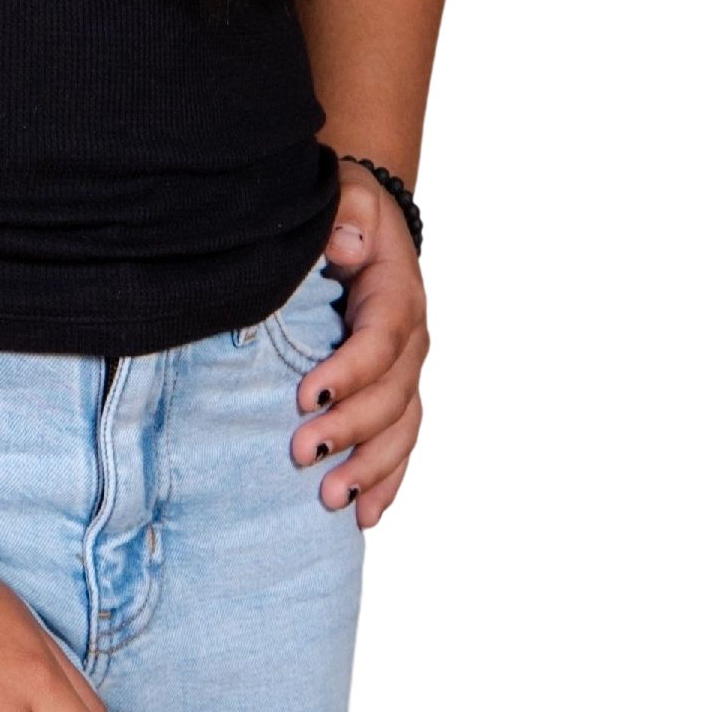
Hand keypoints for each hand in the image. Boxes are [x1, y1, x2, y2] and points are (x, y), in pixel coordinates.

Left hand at [290, 160, 431, 531]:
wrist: (358, 223)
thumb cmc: (342, 210)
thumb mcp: (345, 195)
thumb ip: (347, 212)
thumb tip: (346, 244)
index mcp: (397, 295)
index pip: (379, 342)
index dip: (348, 373)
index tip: (304, 397)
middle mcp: (409, 341)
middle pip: (392, 396)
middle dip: (350, 430)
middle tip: (301, 456)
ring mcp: (406, 373)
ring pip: (401, 430)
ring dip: (370, 468)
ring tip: (331, 501)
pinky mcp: (393, 394)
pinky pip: (401, 445)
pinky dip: (388, 482)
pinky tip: (365, 517)